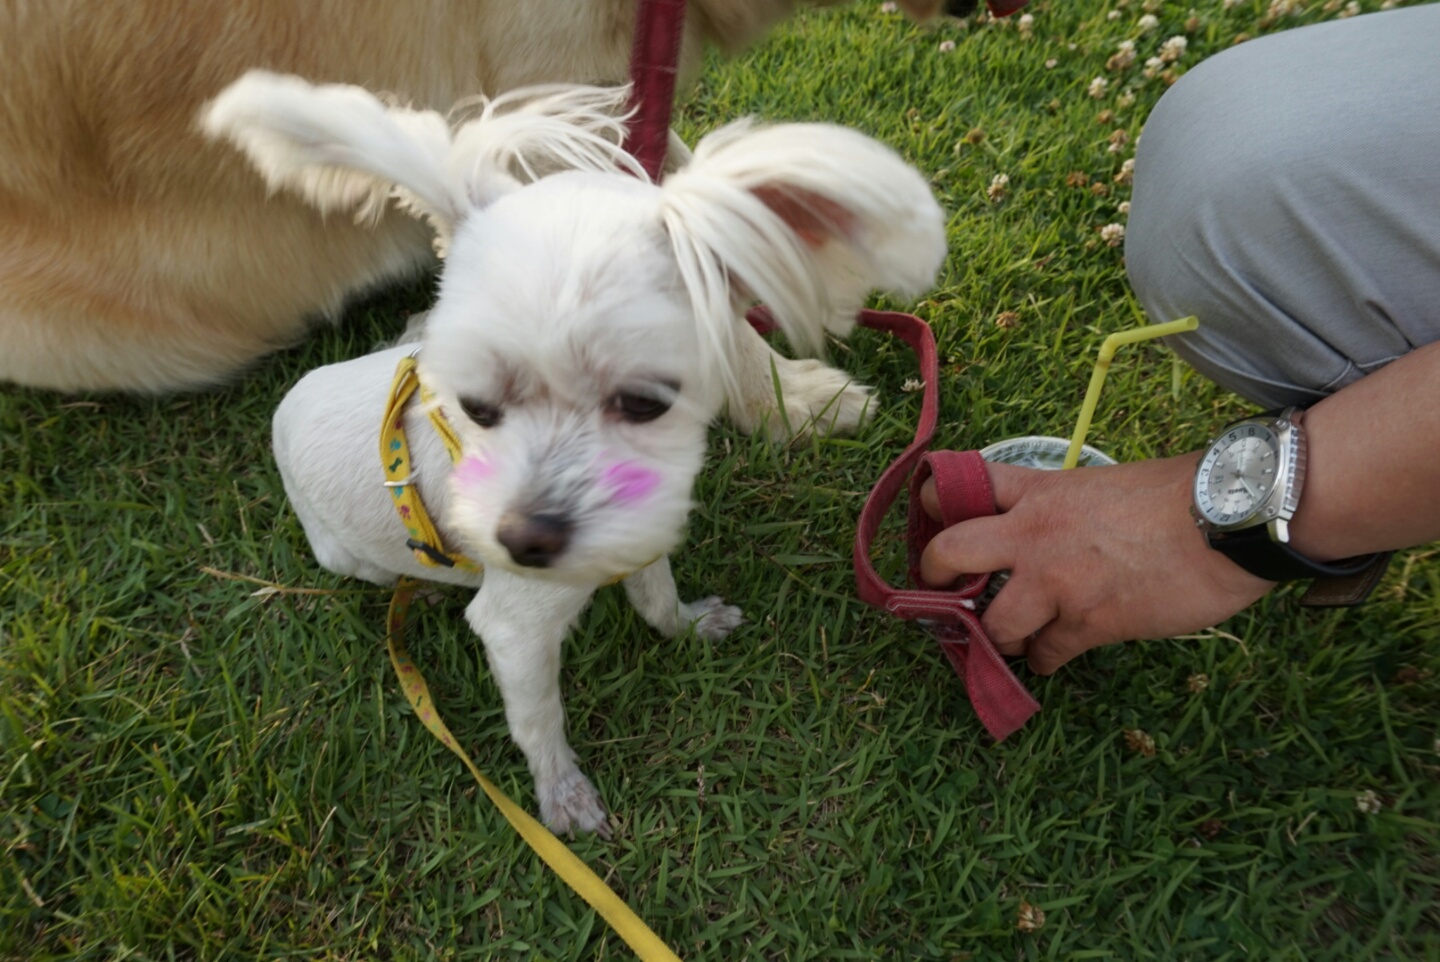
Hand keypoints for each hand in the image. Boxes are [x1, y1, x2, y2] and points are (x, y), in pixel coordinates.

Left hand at [919, 455, 1273, 673]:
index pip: (961, 485)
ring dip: (999, 634)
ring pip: (993, 624)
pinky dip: (1044, 660)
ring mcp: (1055, 583)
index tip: (936, 524)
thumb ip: (1065, 505)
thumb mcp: (1103, 483)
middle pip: (946, 554)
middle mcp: (1032, 534)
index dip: (937, 506)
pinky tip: (1054, 655)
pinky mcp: (1086, 625)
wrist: (1228, 521)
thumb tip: (1054, 529)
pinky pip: (1044, 655)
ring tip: (1015, 633)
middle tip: (945, 590)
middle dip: (935, 576)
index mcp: (1039, 491)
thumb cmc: (1179, 494)